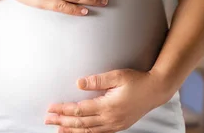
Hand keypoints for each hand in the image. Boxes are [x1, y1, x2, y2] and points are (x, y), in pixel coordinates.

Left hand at [45, 69, 173, 132]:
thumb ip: (97, 80)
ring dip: (71, 129)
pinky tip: (77, 131)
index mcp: (108, 106)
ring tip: (58, 129)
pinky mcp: (118, 126)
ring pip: (88, 130)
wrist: (156, 91)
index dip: (63, 110)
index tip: (51, 108)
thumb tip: (79, 83)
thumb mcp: (117, 76)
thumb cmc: (137, 81)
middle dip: (62, 121)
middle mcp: (110, 119)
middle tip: (47, 120)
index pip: (79, 110)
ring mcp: (115, 124)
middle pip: (81, 122)